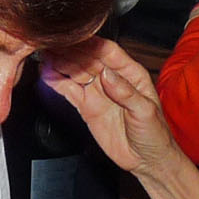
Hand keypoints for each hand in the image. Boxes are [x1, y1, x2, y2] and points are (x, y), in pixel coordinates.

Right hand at [42, 39, 175, 173]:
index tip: (74, 38)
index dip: (90, 44)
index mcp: (131, 73)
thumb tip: (108, 74)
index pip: (108, 52)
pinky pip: (69, 90)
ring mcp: (98, 92)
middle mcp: (112, 79)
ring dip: (60, 63)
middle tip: (52, 45)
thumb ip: (126, 92)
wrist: (146, 160)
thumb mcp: (145, 112)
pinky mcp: (86, 106)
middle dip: (69, 51)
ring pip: (75, 72)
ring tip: (44, 56)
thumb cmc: (154, 134)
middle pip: (87, 58)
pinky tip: (46, 74)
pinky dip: (57, 82)